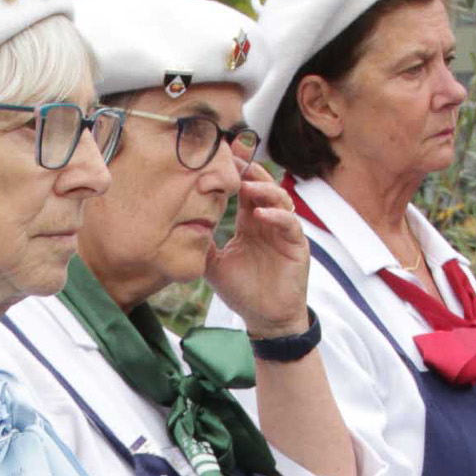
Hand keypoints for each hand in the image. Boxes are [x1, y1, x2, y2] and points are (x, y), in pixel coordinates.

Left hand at [202, 166, 309, 341]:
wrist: (264, 318)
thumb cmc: (242, 291)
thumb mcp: (214, 265)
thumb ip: (202, 244)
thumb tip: (179, 226)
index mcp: (250, 221)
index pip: (245, 188)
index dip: (236, 171)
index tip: (220, 156)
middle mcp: (268, 221)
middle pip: (264, 185)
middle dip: (249, 170)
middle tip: (233, 160)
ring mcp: (284, 231)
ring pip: (279, 198)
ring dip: (263, 189)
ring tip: (245, 186)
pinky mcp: (296, 245)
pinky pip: (289, 223)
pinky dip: (275, 216)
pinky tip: (259, 214)